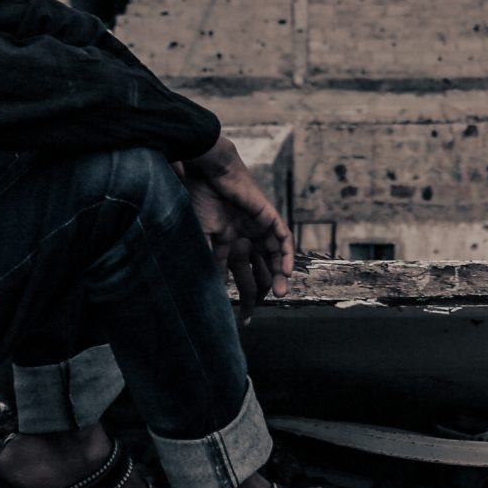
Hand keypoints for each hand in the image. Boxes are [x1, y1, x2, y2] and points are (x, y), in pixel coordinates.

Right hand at [179, 135, 293, 303]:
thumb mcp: (204, 236)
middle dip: (263, 288)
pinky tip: (285, 271)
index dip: (241, 292)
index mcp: (228, 242)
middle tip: (262, 307)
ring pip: (274, 256)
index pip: (238, 272)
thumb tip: (212, 287)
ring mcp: (258, 227)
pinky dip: (286, 255)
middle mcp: (246, 236)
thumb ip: (210, 260)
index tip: (242, 314)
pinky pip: (283, 238)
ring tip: (280, 294)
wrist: (208, 173)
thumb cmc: (200, 200)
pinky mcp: (268, 216)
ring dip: (279, 275)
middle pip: (260, 268)